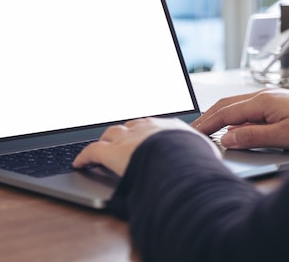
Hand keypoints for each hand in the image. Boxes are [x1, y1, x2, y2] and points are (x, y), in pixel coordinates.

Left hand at [73, 117, 220, 176]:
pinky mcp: (109, 152)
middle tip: (123, 140)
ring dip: (107, 141)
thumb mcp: (204, 155)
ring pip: (111, 134)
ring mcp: (127, 138)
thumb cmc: (195, 161)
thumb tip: (208, 163)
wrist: (178, 160)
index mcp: (169, 127)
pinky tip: (80, 163)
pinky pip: (92, 151)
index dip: (147, 133)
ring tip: (103, 148)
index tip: (147, 137)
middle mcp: (145, 128)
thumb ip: (200, 155)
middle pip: (131, 126)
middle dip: (126, 132)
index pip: (154, 126)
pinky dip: (85, 157)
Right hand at [192, 88, 288, 150]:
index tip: (193, 133)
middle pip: (226, 104)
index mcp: (262, 101)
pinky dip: (234, 117)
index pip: (225, 112)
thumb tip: (227, 137)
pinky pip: (248, 109)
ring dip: (220, 116)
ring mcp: (270, 98)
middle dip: (208, 116)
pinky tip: (233, 128)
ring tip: (207, 128)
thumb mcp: (282, 136)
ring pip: (236, 105)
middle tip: (194, 129)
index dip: (207, 123)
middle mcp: (263, 96)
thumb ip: (251, 136)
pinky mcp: (277, 104)